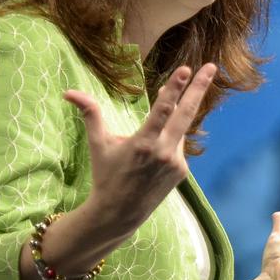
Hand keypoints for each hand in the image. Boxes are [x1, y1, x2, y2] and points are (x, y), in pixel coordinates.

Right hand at [63, 63, 216, 237]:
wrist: (120, 213)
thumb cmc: (106, 175)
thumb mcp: (98, 144)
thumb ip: (90, 114)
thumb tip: (69, 92)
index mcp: (143, 143)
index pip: (162, 110)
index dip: (174, 88)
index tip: (186, 70)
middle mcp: (163, 152)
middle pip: (186, 113)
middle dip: (199, 88)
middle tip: (211, 66)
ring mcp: (176, 162)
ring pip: (179, 129)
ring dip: (175, 115)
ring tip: (166, 108)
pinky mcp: (182, 171)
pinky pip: (178, 146)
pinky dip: (169, 140)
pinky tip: (155, 152)